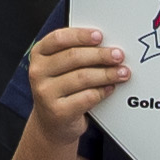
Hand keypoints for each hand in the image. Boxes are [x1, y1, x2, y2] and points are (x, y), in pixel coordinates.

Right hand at [20, 20, 126, 140]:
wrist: (51, 123)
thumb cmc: (61, 89)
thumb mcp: (60, 67)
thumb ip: (75, 53)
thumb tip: (105, 45)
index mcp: (39, 54)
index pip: (59, 39)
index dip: (80, 35)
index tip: (99, 36)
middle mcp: (38, 72)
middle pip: (73, 57)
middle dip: (100, 55)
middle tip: (118, 55)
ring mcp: (45, 93)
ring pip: (82, 77)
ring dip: (106, 74)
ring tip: (121, 72)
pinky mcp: (58, 112)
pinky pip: (87, 97)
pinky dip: (102, 91)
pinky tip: (110, 88)